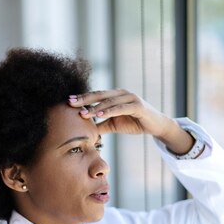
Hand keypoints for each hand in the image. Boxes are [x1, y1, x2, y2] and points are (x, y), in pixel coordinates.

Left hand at [68, 89, 193, 154]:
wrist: (156, 126)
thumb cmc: (134, 122)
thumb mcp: (113, 124)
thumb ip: (100, 125)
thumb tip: (84, 130)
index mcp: (114, 96)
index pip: (95, 96)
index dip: (82, 98)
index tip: (68, 102)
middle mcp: (121, 93)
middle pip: (99, 95)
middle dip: (84, 99)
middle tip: (70, 103)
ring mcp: (130, 98)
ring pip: (108, 101)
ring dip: (94, 107)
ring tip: (82, 113)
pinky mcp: (137, 106)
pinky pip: (120, 108)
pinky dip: (109, 111)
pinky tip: (99, 115)